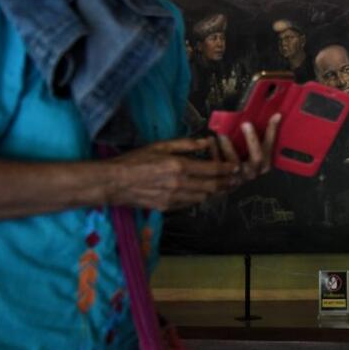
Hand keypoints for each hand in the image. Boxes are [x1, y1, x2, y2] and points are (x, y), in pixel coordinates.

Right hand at [106, 137, 239, 210]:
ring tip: (220, 186)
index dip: (226, 169)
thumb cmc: (134, 161)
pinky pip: (189, 204)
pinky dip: (197, 198)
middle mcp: (179, 184)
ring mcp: (173, 198)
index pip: (211, 170)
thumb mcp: (160, 146)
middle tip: (234, 180)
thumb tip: (205, 141)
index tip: (235, 168)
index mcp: (178, 166)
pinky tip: (200, 192)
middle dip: (225, 184)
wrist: (113, 183)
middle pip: (211, 187)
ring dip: (213, 192)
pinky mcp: (167, 208)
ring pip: (202, 197)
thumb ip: (185, 144)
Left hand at [213, 114, 281, 182]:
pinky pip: (218, 164)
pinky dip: (214, 151)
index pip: (271, 146)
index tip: (275, 116)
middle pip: (258, 157)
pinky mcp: (222, 179)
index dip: (272, 131)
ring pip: (235, 162)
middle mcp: (252, 171)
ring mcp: (237, 177)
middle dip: (253, 139)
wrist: (227, 185)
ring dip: (228, 146)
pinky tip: (211, 139)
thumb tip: (267, 116)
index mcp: (263, 164)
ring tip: (222, 133)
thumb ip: (259, 138)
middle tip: (246, 124)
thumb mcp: (253, 153)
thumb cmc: (243, 165)